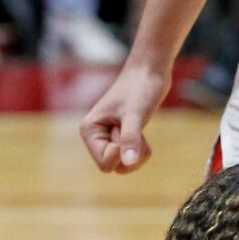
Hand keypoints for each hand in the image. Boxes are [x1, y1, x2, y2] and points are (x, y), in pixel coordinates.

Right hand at [79, 57, 170, 171]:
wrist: (149, 72)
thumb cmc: (140, 89)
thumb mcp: (135, 115)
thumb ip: (130, 139)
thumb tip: (128, 163)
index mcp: (89, 130)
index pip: (105, 164)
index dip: (122, 153)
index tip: (127, 130)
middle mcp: (95, 136)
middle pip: (115, 167)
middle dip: (131, 153)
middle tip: (135, 129)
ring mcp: (108, 138)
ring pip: (125, 165)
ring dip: (138, 152)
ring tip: (139, 128)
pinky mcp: (122, 138)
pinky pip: (132, 158)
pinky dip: (142, 149)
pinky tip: (142, 130)